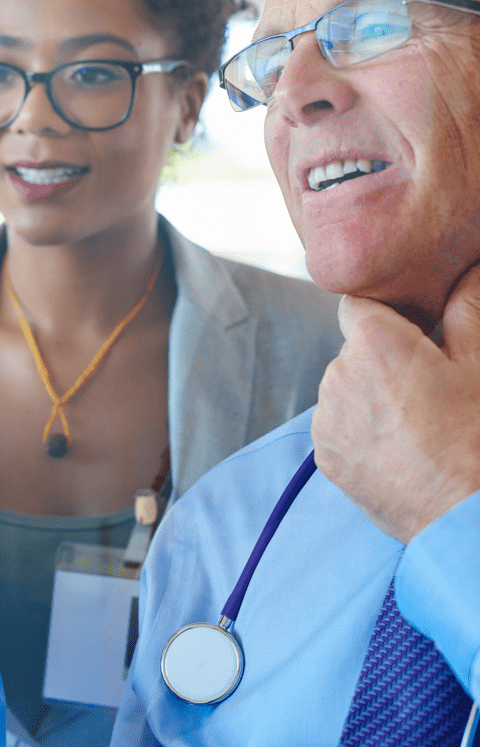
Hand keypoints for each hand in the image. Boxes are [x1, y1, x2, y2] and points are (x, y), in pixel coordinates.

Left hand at [312, 265, 479, 542]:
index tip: (412, 331)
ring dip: (370, 396)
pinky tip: (401, 448)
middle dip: (384, 359)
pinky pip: (339, 426)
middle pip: (352, 349)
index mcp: (372, 343)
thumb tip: (467, 270)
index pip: (358, 303)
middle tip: (429, 387)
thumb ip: (467, 309)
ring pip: (344, 389)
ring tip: (418, 425)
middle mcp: (336, 374)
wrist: (466, 517)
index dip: (386, 313)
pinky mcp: (324, 455)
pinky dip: (361, 430)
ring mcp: (326, 418)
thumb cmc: (478, 437)